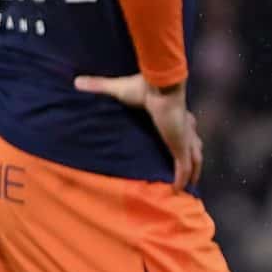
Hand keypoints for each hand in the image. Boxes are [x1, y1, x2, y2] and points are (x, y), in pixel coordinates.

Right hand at [73, 73, 201, 188]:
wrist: (160, 88)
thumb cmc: (144, 87)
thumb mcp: (118, 89)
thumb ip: (99, 86)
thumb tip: (77, 81)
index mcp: (176, 114)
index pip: (185, 128)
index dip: (185, 137)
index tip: (181, 144)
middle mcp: (184, 128)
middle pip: (195, 146)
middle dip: (194, 159)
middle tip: (190, 171)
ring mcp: (184, 139)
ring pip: (194, 160)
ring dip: (192, 172)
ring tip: (188, 185)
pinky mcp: (180, 147)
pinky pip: (183, 168)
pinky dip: (181, 179)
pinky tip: (177, 190)